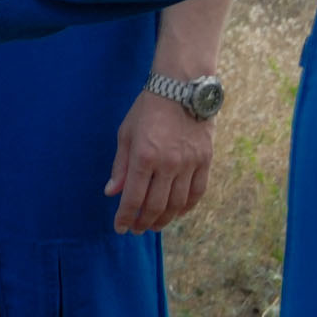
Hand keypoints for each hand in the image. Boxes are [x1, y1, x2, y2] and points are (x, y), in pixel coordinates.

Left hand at [104, 91, 213, 235]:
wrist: (182, 86)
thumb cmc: (148, 109)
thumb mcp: (126, 134)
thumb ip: (120, 166)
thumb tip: (111, 192)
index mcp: (144, 157)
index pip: (133, 199)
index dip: (125, 217)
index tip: (120, 228)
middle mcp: (168, 164)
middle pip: (155, 206)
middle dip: (143, 222)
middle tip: (137, 229)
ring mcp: (190, 163)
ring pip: (178, 204)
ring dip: (164, 219)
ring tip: (154, 225)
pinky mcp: (205, 160)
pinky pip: (197, 192)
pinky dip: (187, 207)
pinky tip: (177, 213)